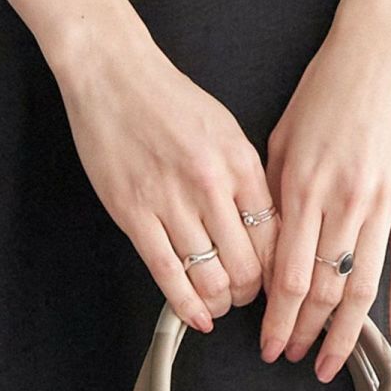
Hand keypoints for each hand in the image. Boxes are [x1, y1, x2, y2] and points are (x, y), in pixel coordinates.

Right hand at [52, 29, 277, 331]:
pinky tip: (197, 317)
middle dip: (251, 293)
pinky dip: (187, 306)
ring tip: (220, 302)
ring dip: (220, 303)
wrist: (113, 73)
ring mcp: (170, 202)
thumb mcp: (228, 133)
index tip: (273, 281)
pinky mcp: (134, 215)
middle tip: (245, 295)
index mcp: (239, 164)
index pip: (274, 239)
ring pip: (210, 279)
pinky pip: (168, 276)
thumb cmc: (169, 101)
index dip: (277, 271)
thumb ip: (249, 181)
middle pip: (246, 267)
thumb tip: (269, 233)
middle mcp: (209, 185)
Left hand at [260, 26, 390, 380]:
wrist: (382, 52)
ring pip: (363, 286)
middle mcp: (345, 202)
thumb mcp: (282, 138)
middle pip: (324, 290)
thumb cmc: (326, 91)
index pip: (289, 276)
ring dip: (345, 333)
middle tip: (293, 358)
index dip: (279, 319)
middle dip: (305, 333)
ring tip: (331, 363)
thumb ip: (275, 197)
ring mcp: (383, 203)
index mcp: (306, 189)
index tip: (270, 344)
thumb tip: (266, 253)